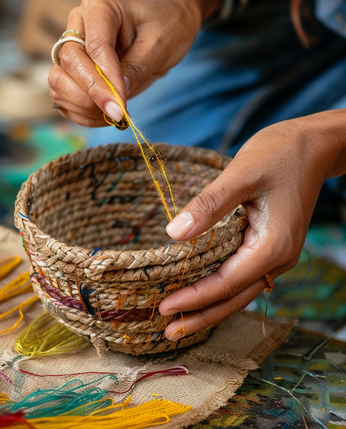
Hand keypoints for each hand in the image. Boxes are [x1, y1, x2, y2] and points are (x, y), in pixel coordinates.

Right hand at [48, 0, 199, 126]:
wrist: (164, 28)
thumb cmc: (164, 28)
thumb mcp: (159, 46)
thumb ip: (135, 70)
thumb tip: (115, 96)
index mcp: (99, 6)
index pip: (94, 47)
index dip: (105, 80)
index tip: (121, 105)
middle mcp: (77, 23)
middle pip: (69, 62)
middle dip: (92, 93)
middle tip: (118, 113)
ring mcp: (70, 47)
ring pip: (58, 81)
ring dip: (82, 105)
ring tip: (114, 113)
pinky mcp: (70, 69)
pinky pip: (62, 96)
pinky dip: (80, 113)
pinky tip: (105, 116)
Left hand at [159, 114, 344, 338]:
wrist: (312, 145)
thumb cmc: (279, 153)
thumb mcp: (241, 173)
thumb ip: (209, 204)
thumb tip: (173, 233)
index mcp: (273, 245)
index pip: (227, 282)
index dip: (195, 298)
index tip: (164, 307)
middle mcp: (278, 256)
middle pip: (235, 297)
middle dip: (201, 315)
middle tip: (167, 331)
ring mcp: (276, 252)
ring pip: (240, 289)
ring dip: (211, 306)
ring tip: (180, 320)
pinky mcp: (270, 244)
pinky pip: (244, 274)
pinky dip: (221, 287)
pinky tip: (203, 289)